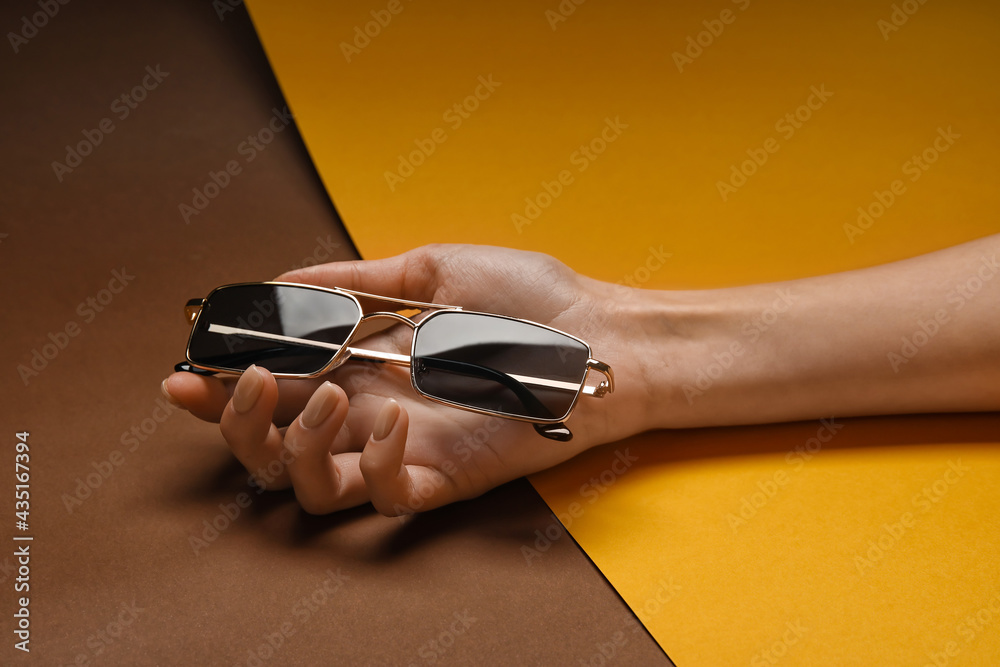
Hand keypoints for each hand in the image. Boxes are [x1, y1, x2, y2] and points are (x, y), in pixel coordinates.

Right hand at [163, 244, 651, 515]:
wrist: (598, 332)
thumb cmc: (524, 299)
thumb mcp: (429, 270)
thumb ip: (352, 282)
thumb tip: (275, 283)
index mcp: (357, 364)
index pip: (272, 385)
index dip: (221, 382)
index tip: (187, 364)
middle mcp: (368, 413)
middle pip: (272, 448)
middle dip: (237, 422)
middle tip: (244, 382)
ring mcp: (404, 452)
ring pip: (312, 486)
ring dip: (295, 445)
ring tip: (326, 391)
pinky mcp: (445, 480)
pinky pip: (386, 498)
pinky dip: (374, 462)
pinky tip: (395, 416)